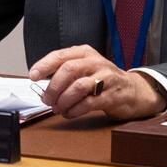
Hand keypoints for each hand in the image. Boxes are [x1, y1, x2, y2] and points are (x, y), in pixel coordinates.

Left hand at [28, 46, 166, 119]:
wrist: (133, 91)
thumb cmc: (103, 80)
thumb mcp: (85, 68)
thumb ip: (65, 72)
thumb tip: (40, 83)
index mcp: (85, 53)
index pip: (60, 55)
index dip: (44, 66)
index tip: (32, 76)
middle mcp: (96, 62)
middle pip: (69, 70)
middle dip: (53, 87)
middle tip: (47, 99)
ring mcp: (106, 78)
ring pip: (78, 87)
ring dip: (64, 101)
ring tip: (58, 108)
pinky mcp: (112, 95)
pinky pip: (89, 103)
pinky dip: (75, 110)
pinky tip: (70, 113)